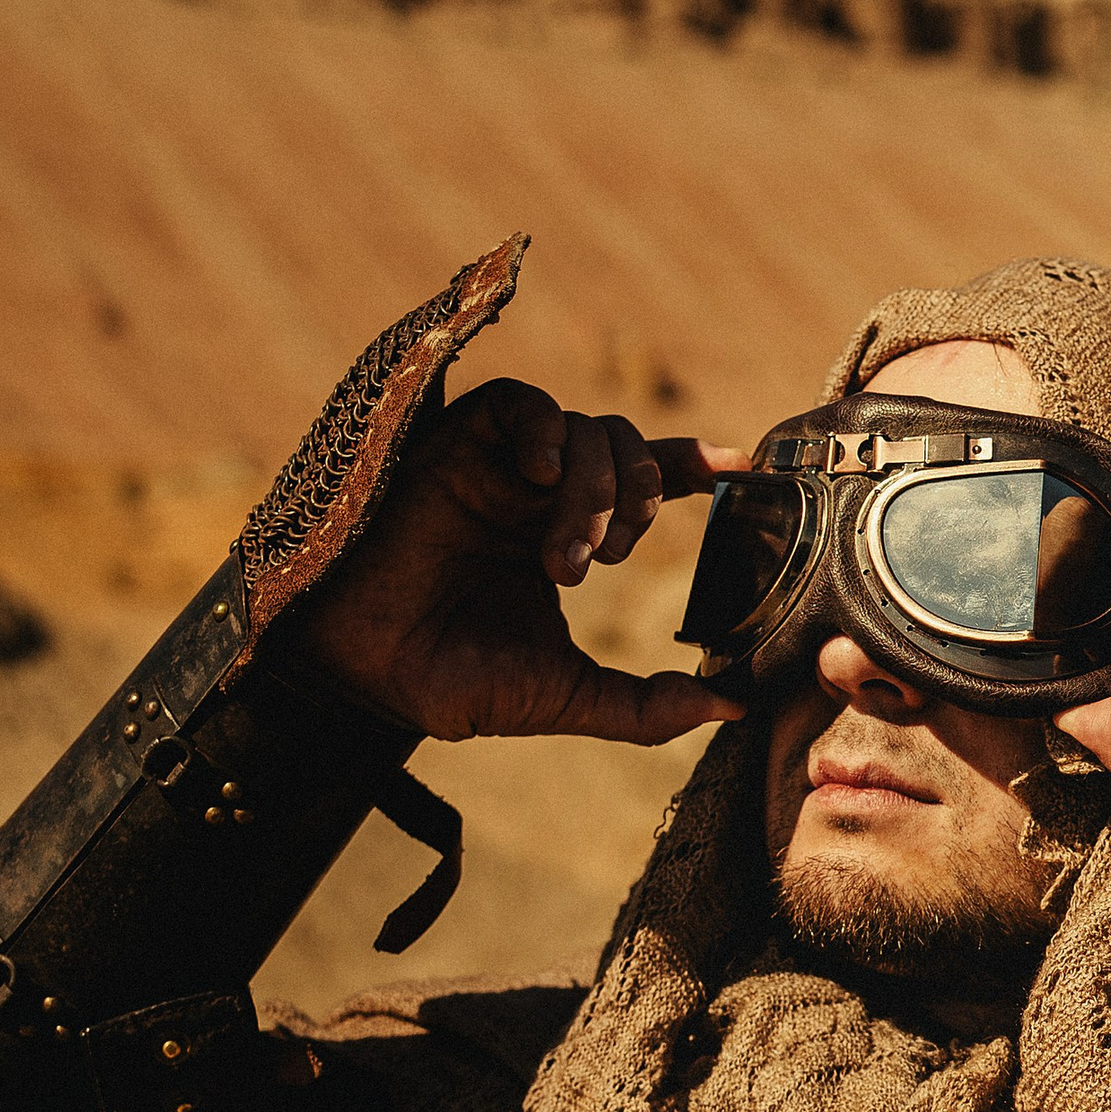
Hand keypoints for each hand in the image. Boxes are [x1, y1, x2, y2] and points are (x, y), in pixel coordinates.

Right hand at [291, 378, 749, 743]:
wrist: (367, 670)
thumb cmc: (452, 681)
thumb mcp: (566, 695)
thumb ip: (646, 705)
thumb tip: (734, 707)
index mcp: (564, 535)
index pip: (642, 482)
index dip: (690, 467)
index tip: (743, 470)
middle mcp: (536, 494)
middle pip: (626, 449)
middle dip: (635, 500)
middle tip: (606, 561)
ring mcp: (497, 467)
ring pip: (584, 431)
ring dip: (592, 492)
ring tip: (561, 555)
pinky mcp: (457, 445)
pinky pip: (522, 404)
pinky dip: (545, 431)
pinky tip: (537, 478)